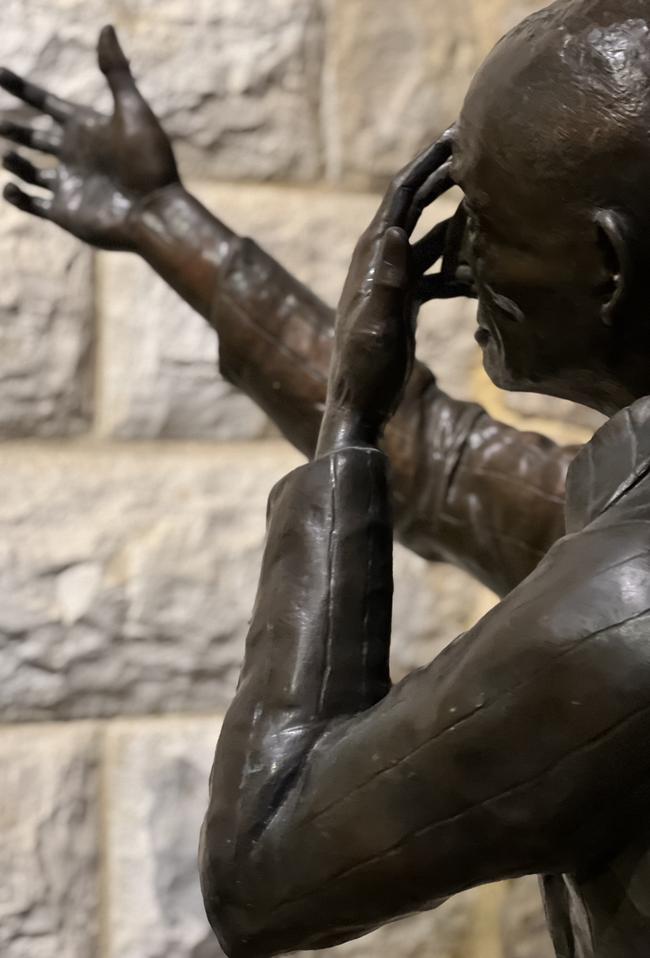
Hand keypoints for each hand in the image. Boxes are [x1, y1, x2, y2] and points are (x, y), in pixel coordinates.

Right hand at [0, 25, 178, 250]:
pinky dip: (17, 196)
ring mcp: (69, 185)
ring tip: (9, 153)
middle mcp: (76, 155)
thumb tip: (106, 27)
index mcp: (87, 129)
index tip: (0, 73)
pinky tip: (10, 186)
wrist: (156, 213)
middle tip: (1, 122)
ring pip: (30, 170)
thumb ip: (116, 72)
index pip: (48, 104)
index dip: (24, 89)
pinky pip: (33, 203)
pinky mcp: (65, 213)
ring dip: (15, 161)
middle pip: (36, 137)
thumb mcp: (132, 111)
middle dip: (16, 129)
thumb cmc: (148, 163)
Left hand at [316, 131, 473, 454]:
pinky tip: (482, 267)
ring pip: (427, 237)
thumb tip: (395, 229)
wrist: (360, 405)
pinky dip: (456, 263)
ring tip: (488, 198)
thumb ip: (385, 280)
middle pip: (412, 206)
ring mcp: (391, 281)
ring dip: (454, 217)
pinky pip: (434, 270)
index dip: (425, 165)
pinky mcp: (403, 301)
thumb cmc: (364, 369)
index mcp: (371, 258)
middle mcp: (379, 262)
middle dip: (441, 177)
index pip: (399, 197)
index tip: (456, 136)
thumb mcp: (375, 325)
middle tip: (477, 149)